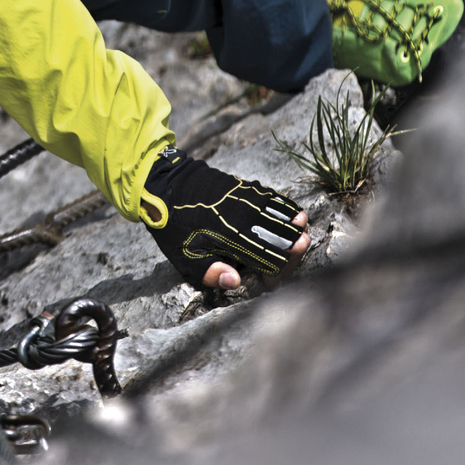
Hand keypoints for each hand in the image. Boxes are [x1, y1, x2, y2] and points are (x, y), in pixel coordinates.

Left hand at [142, 149, 309, 288]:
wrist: (165, 183)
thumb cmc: (174, 224)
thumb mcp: (183, 255)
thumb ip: (209, 272)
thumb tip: (236, 282)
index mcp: (233, 237)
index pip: (273, 260)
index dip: (277, 275)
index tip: (268, 282)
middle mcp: (247, 217)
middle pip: (287, 239)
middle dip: (293, 255)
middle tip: (286, 263)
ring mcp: (249, 199)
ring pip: (287, 218)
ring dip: (296, 232)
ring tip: (298, 241)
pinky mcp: (247, 188)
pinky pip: (277, 200)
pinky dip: (289, 211)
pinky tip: (293, 218)